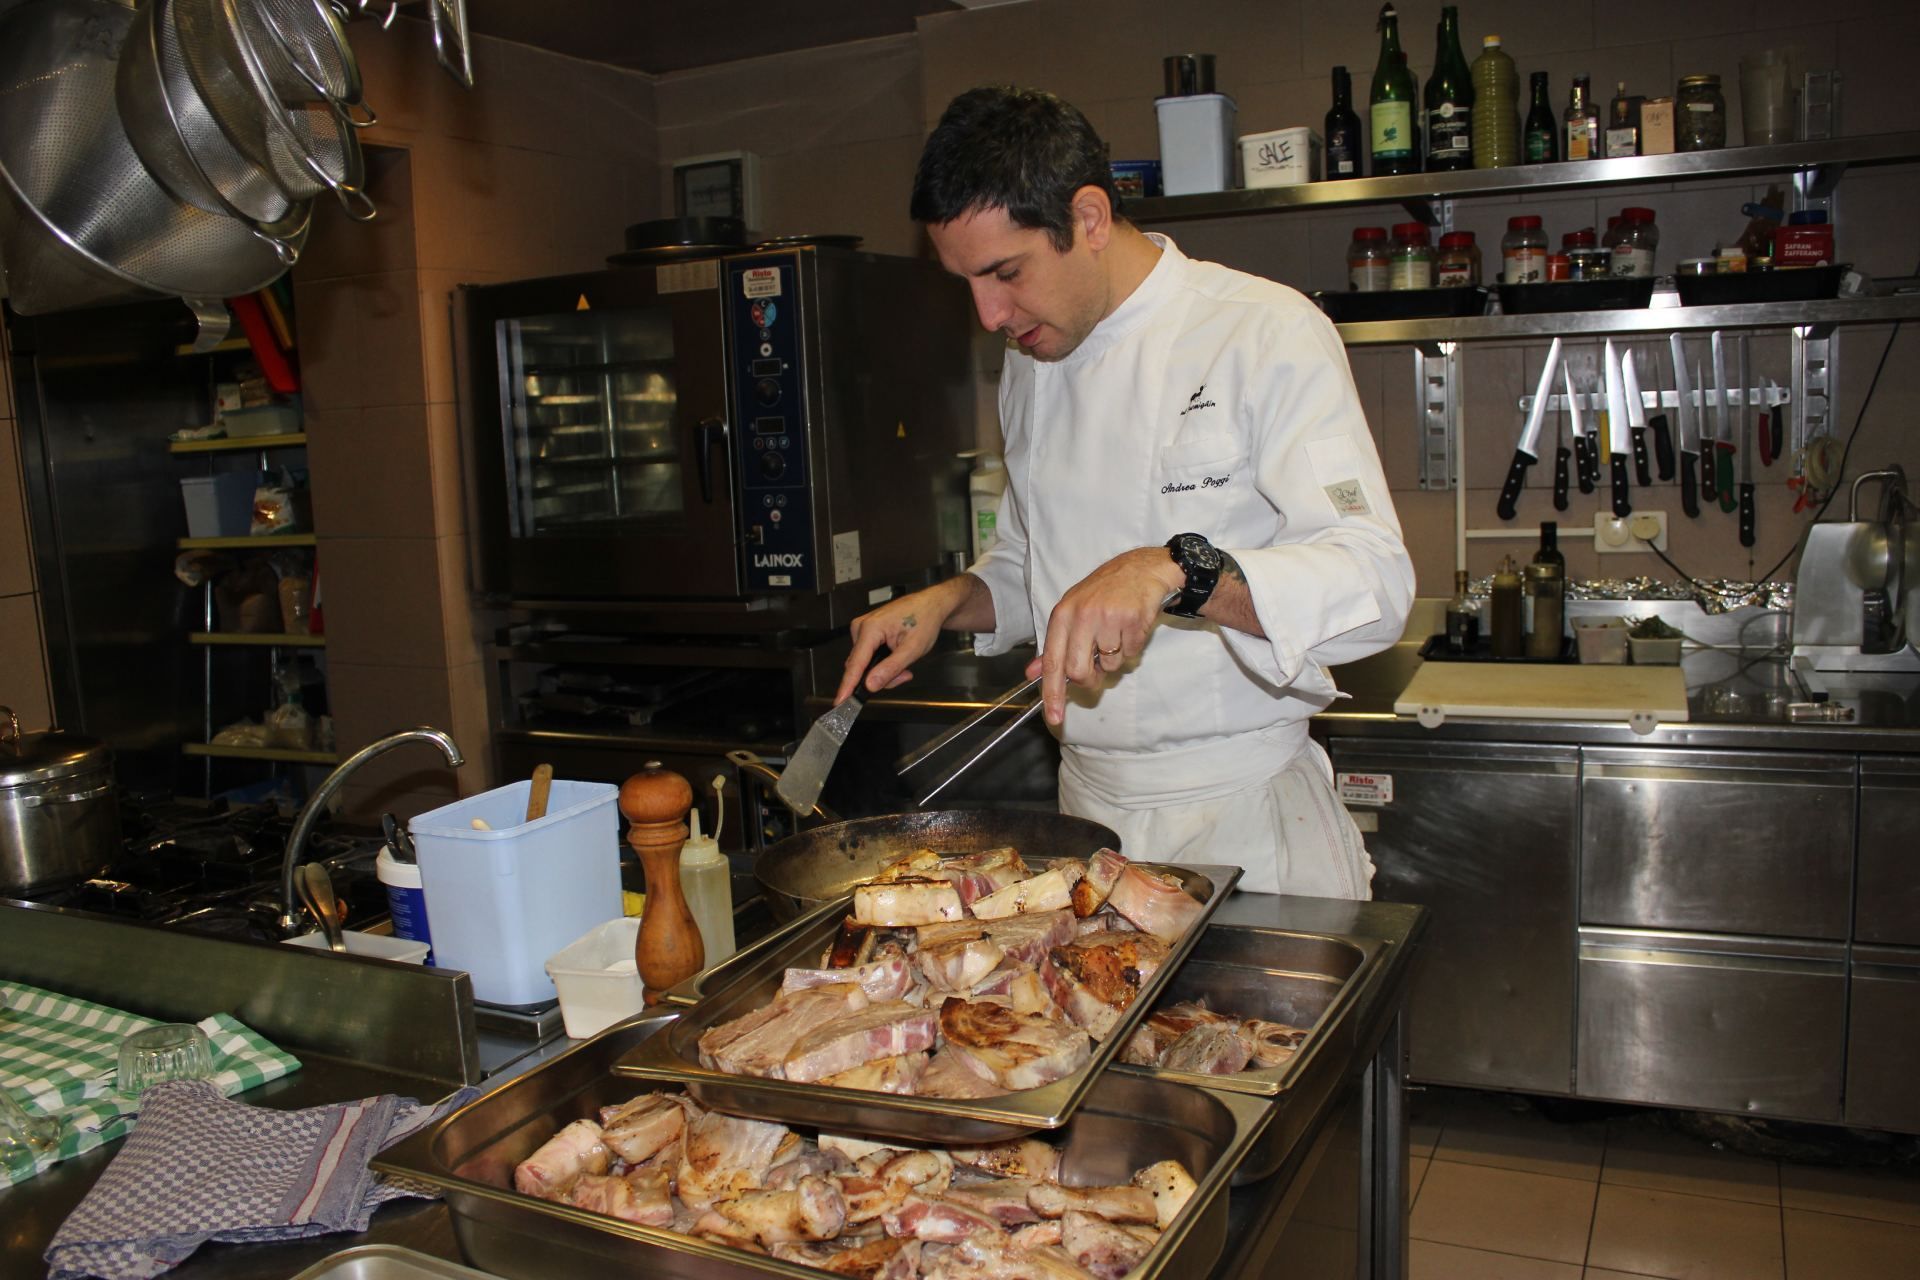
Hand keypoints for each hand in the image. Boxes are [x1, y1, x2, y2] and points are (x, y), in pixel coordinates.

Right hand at [833, 578, 974, 703]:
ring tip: (905, 665)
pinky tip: (897, 657)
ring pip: (865, 663)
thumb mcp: (912, 649)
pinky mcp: (866, 632)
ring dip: (884, 670)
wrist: (931, 605)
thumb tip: (870, 685)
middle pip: (861, 666)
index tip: (840, 701)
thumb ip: (890, 669)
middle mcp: (861, 627)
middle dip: (881, 676)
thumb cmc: (925, 621)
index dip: (847, 685)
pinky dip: (882, 663)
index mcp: (870, 628)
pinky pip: (868, 656)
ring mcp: (862, 628)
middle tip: (905, 675)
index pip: (855, 664)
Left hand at [1028, 547, 1184, 724]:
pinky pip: (1131, 653)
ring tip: (1117, 634)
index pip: (1053, 661)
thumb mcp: (1072, 612)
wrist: (1141, 568)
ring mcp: (1108, 617)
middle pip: (1079, 671)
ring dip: (1115, 659)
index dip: (1052, 693)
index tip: (1054, 717)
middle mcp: (1082, 616)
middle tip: (1098, 670)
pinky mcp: (1132, 619)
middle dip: (1090, 679)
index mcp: (1062, 615)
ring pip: (1109, 665)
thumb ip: (1054, 645)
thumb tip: (1032, 673)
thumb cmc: (1104, 592)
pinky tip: (1131, 627)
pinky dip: (1133, 647)